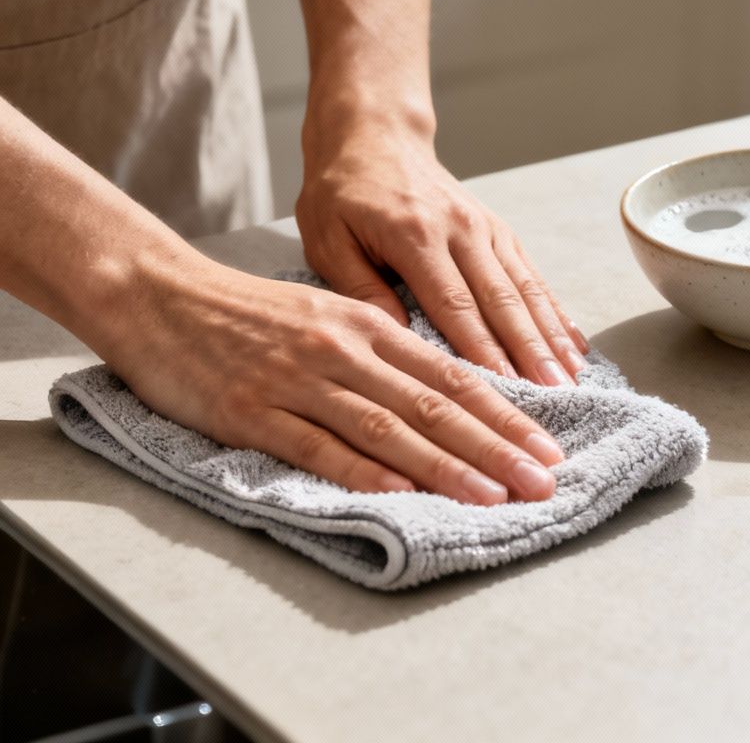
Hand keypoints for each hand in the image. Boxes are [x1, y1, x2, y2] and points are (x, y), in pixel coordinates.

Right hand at [101, 256, 562, 503]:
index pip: (454, 376)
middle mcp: (345, 351)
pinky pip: (317, 445)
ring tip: (491, 497)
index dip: (505, 416)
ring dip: (446, 466)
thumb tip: (449, 396)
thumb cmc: (249, 312)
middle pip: (436, 405)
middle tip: (542, 482)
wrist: (159, 295)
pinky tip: (402, 493)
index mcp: (370, 325)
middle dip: (496, 448)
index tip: (547, 448)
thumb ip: (385, 353)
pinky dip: (363, 471)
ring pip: (388, 427)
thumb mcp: (331, 315)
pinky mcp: (252, 411)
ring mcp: (299, 382)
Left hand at [296, 120, 588, 385]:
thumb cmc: (343, 192)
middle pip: (503, 300)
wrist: (374, 136)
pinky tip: (574, 342)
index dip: (482, 348)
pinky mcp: (499, 230)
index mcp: (416, 235)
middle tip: (554, 390)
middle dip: (531, 350)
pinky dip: (555, 311)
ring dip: (552, 335)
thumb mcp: (328, 239)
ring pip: (527, 289)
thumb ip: (361, 290)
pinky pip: (532, 275)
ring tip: (573, 375)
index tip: (503, 386)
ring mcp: (487, 228)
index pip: (455, 304)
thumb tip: (396, 343)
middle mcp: (462, 230)